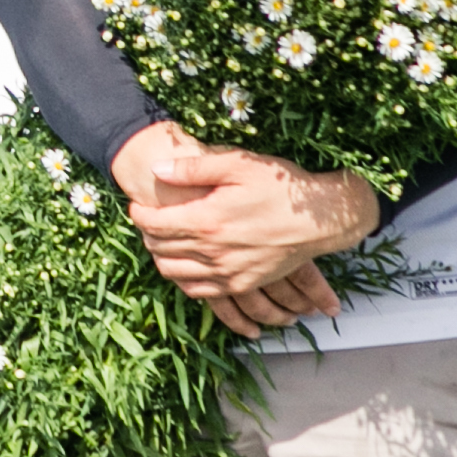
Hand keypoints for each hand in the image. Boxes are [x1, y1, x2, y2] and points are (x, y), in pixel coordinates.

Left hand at [115, 122, 381, 335]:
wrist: (319, 219)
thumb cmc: (280, 187)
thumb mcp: (237, 164)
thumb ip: (193, 168)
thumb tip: (158, 169)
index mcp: (206, 220)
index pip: (153, 223)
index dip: (139, 213)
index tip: (137, 204)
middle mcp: (212, 252)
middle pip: (160, 249)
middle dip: (147, 234)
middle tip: (148, 221)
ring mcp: (227, 273)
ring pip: (174, 274)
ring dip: (161, 259)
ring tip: (162, 243)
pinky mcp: (242, 285)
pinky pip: (200, 292)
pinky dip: (184, 281)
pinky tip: (185, 267)